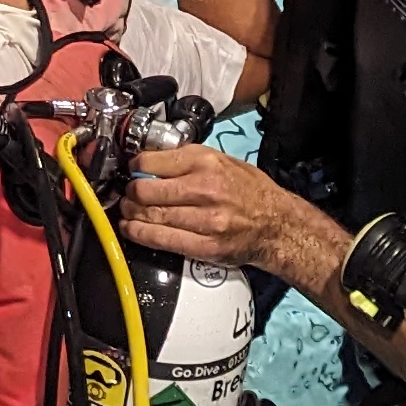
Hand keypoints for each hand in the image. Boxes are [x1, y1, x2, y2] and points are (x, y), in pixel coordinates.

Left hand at [119, 144, 317, 270]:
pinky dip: (140, 235)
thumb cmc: (250, 191)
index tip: (133, 171)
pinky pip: (162, 240)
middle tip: (128, 194)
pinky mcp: (204, 246)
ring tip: (128, 211)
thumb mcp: (222, 160)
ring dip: (131, 214)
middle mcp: (205, 189)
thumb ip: (187, 159)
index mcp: (207, 162)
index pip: (151, 162)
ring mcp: (205, 221)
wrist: (277, 225)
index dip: (134, 167)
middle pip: (146, 191)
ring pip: (150, 216)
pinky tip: (132, 229)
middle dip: (130, 193)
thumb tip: (151, 160)